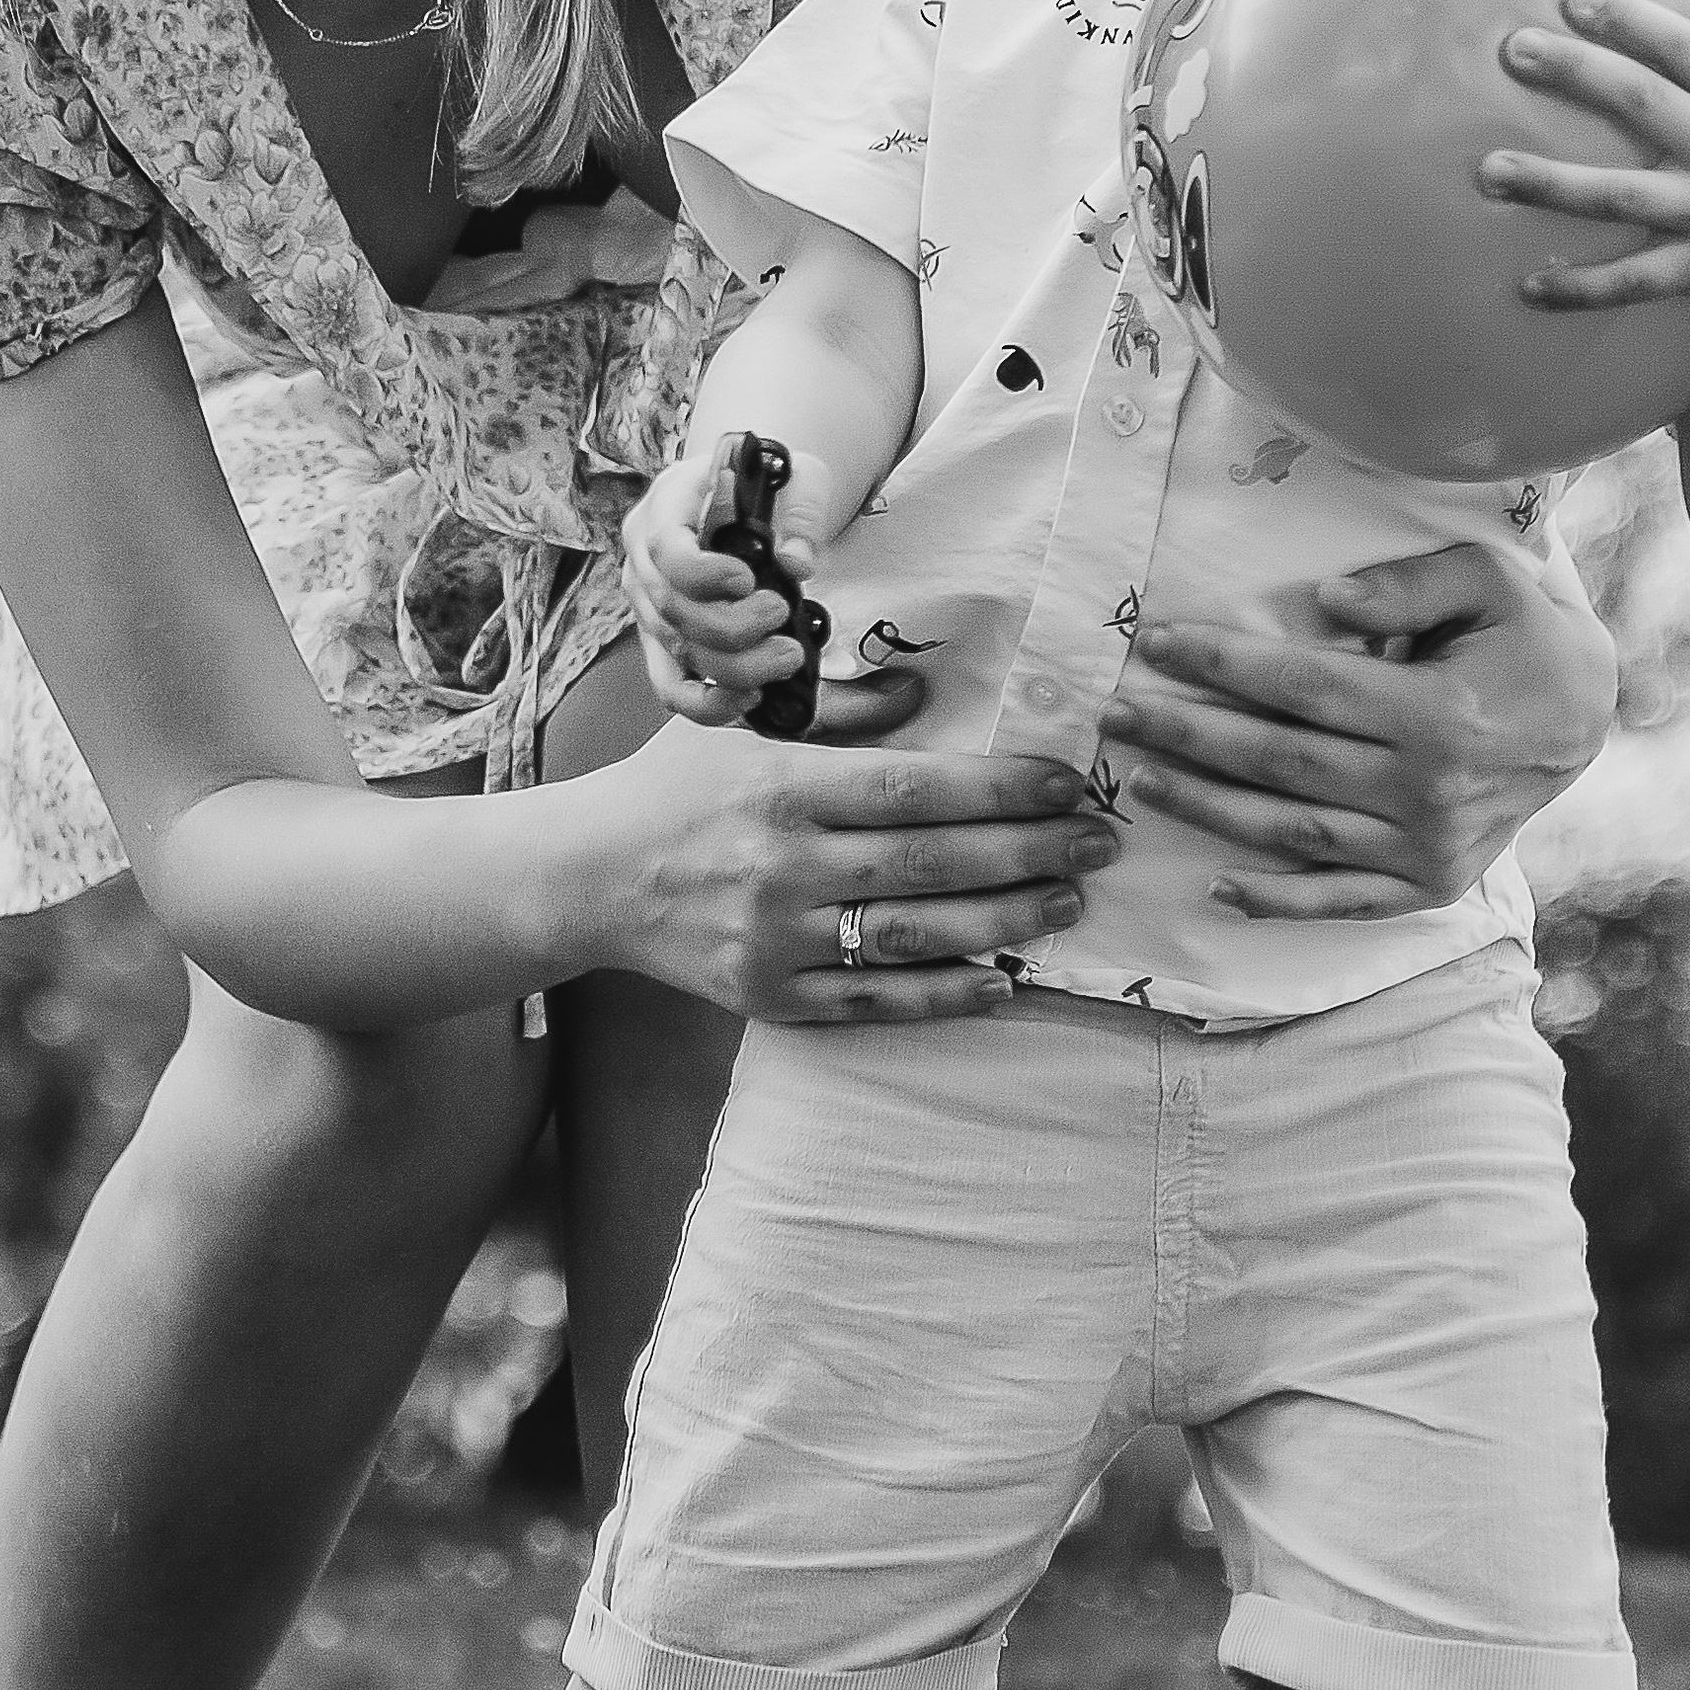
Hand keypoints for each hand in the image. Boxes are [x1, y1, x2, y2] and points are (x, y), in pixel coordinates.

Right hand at [596, 719, 1122, 1024]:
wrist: (590, 876)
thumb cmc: (677, 784)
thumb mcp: (743, 723)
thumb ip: (838, 707)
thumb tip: (925, 686)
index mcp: (783, 786)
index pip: (914, 787)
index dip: (1001, 786)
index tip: (1070, 783)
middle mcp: (783, 865)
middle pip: (930, 863)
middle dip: (1029, 851)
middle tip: (1099, 843)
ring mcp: (778, 939)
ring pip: (915, 936)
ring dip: (1005, 920)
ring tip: (1069, 902)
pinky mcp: (773, 998)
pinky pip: (876, 1003)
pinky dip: (945, 994)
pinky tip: (1003, 978)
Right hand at [621, 446, 834, 725]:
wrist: (756, 497)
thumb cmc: (772, 485)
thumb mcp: (796, 479)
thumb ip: (801, 515)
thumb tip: (798, 563)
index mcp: (667, 505)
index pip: (665, 548)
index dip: (702, 573)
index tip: (748, 579)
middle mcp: (646, 558)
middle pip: (671, 609)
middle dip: (732, 628)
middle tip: (783, 616)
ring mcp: (650, 605)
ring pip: (675, 652)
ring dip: (733, 668)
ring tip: (787, 657)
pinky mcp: (665, 643)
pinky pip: (673, 687)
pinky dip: (709, 704)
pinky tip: (751, 697)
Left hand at [1100, 539, 1614, 919]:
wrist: (1590, 721)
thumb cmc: (1524, 637)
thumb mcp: (1487, 581)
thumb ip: (1406, 585)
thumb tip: (1325, 601)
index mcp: (1435, 713)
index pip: (1300, 688)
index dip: (1220, 665)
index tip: (1153, 643)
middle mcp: (1427, 791)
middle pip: (1279, 763)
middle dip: (1188, 735)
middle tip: (1117, 712)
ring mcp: (1427, 848)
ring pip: (1294, 834)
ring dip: (1209, 810)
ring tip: (1141, 780)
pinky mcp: (1431, 885)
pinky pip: (1342, 901)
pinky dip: (1278, 901)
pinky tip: (1215, 887)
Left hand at [1478, 0, 1689, 314]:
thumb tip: (1661, 39)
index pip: (1689, 50)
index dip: (1635, 21)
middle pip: (1646, 102)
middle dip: (1580, 72)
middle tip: (1517, 49)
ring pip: (1623, 194)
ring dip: (1553, 183)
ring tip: (1490, 171)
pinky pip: (1634, 279)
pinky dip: (1581, 287)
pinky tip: (1529, 287)